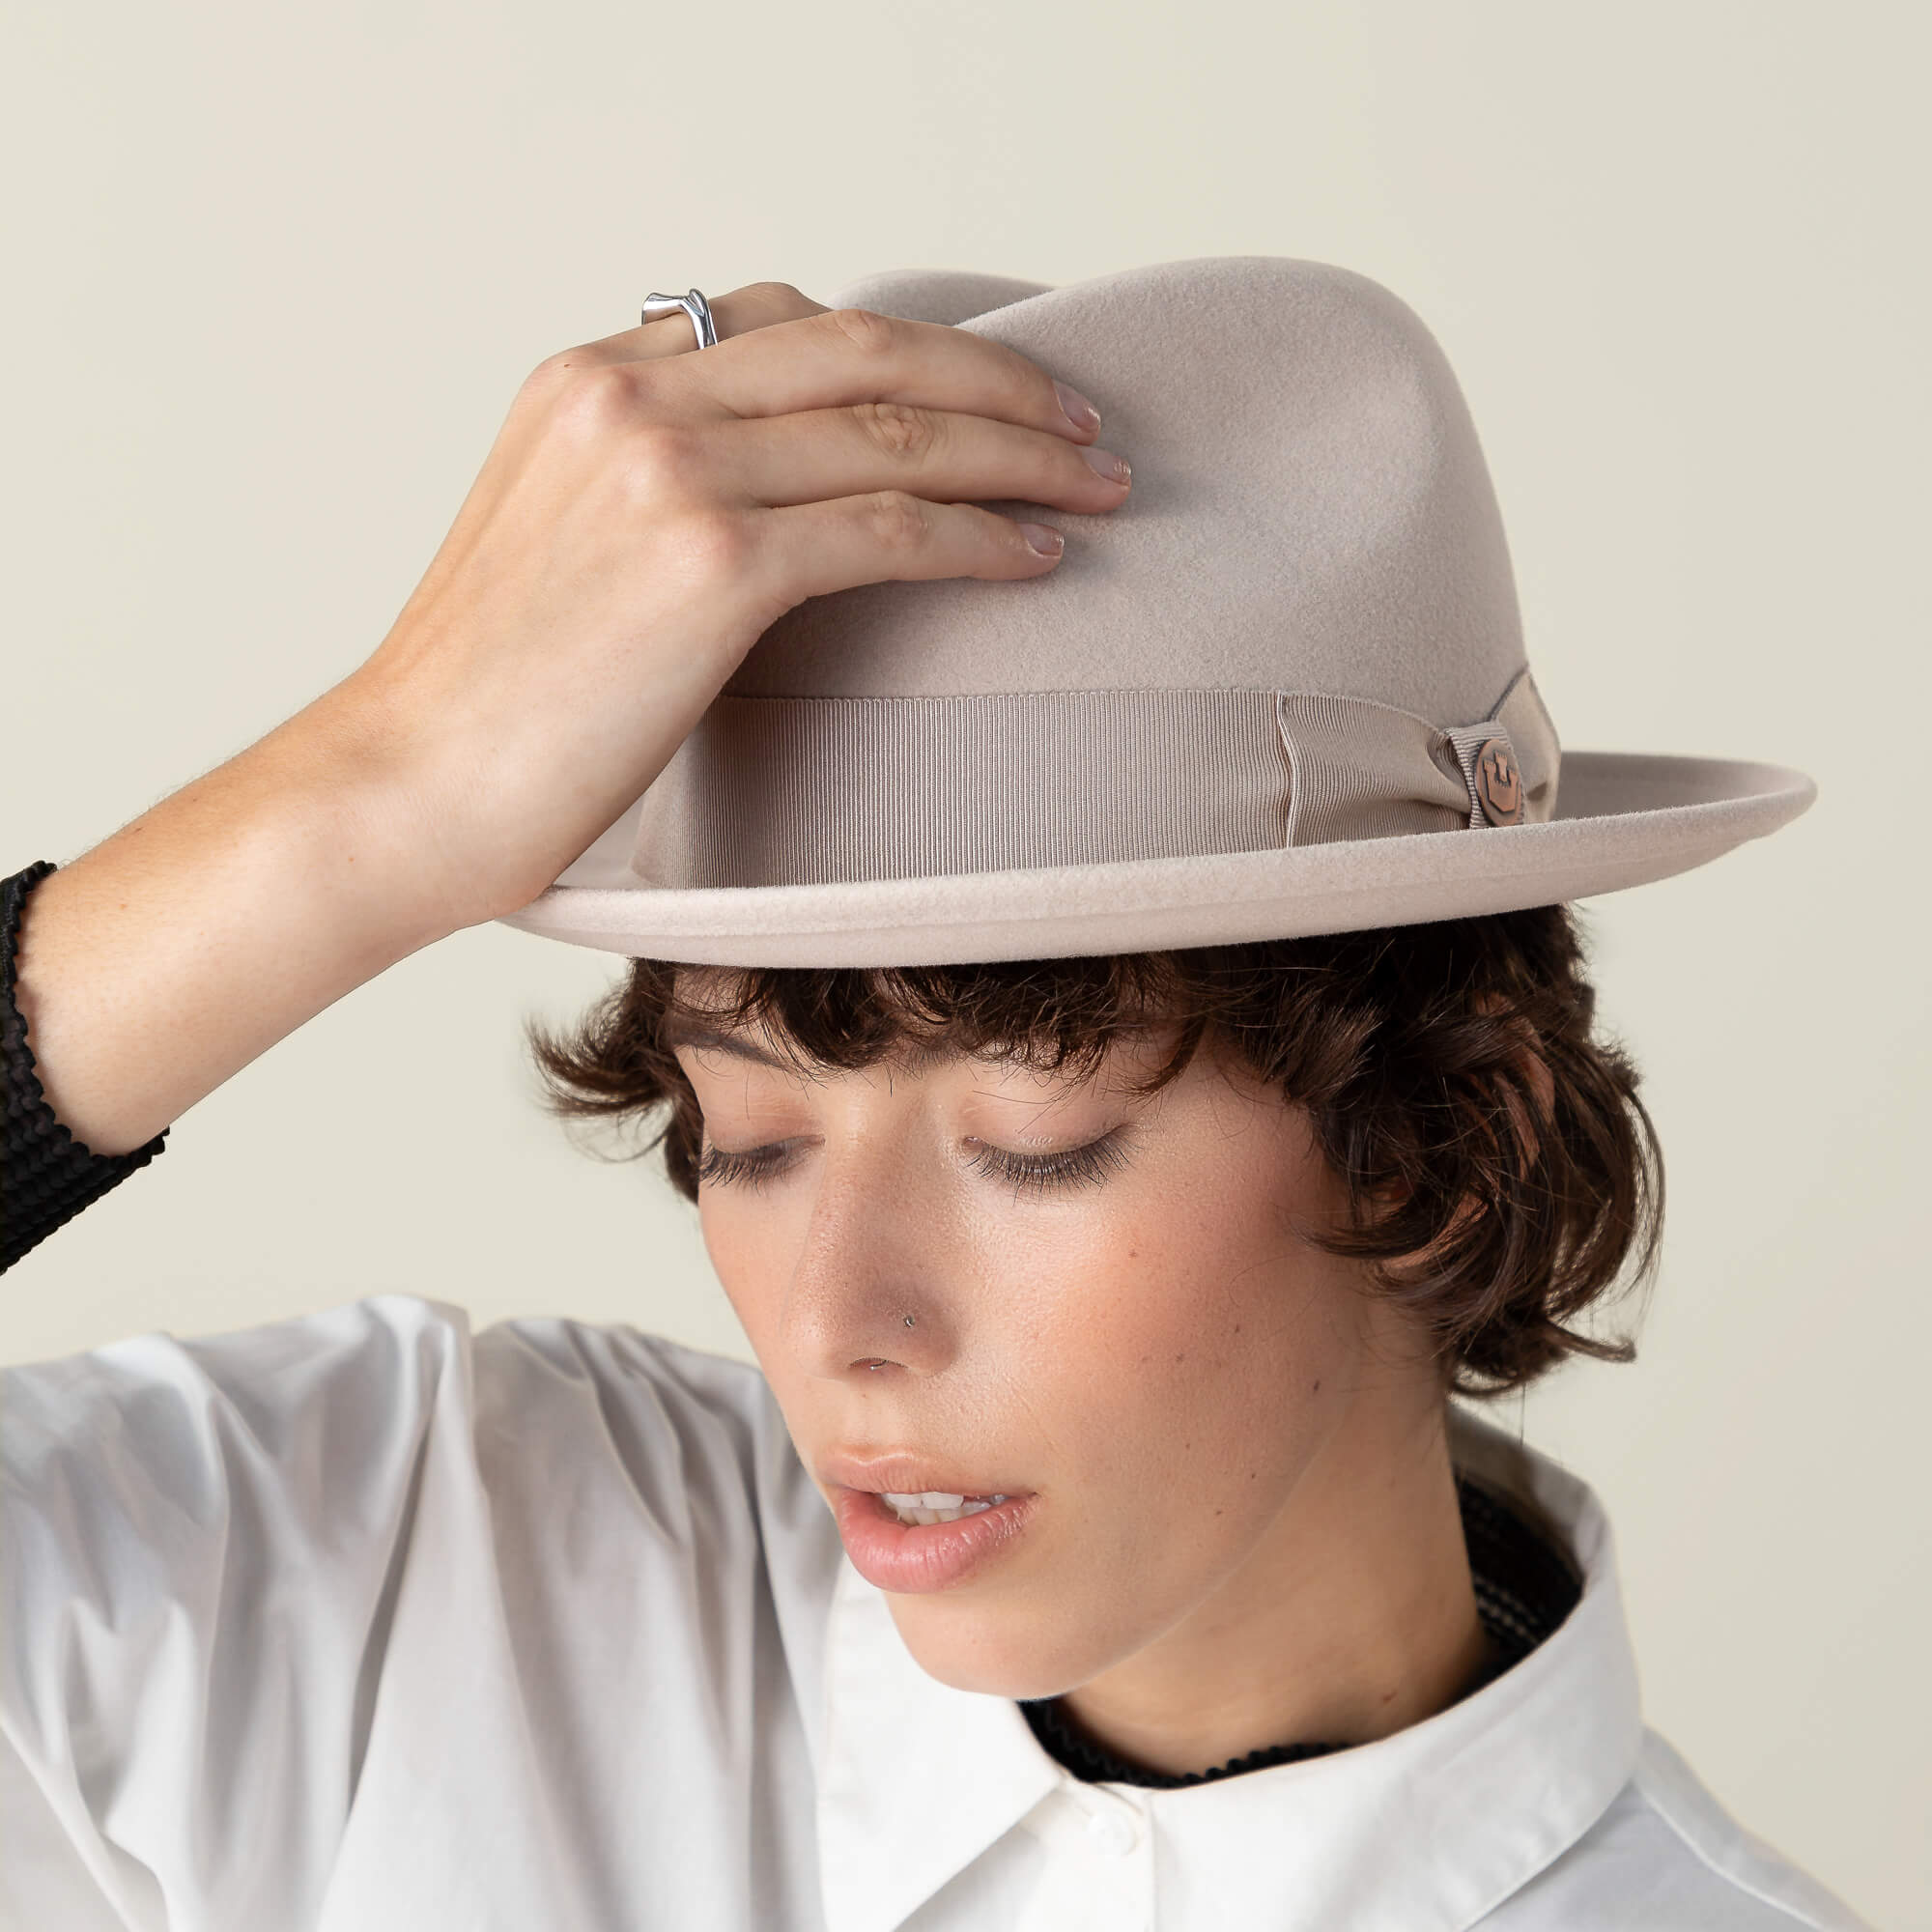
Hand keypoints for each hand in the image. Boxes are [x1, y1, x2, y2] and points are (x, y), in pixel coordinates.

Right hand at [335, 281, 1131, 932]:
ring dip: (1018, 454)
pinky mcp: (711, 565)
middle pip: (864, 349)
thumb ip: (654, 482)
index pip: (782, 319)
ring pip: (896, 430)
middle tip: (1081, 422)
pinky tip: (1035, 557)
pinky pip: (890, 526)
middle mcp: (630, 396)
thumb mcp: (556, 538)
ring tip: (1095, 486)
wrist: (406, 786)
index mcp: (588, 376)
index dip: (905, 348)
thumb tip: (779, 494)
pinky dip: (981, 537)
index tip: (980, 387)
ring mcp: (671, 472)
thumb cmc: (487, 698)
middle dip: (995, 381)